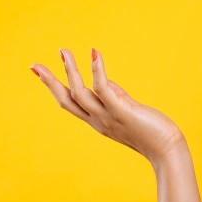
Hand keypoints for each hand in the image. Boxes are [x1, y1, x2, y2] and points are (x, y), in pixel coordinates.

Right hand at [31, 48, 183, 165]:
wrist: (167, 150)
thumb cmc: (152, 131)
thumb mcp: (127, 110)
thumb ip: (114, 96)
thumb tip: (103, 80)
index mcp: (98, 121)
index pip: (70, 104)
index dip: (54, 88)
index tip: (39, 71)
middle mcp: (99, 120)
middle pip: (67, 100)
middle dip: (50, 82)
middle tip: (34, 65)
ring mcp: (109, 117)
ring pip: (80, 93)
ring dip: (70, 71)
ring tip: (63, 51)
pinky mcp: (123, 112)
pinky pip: (104, 90)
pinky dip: (98, 72)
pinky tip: (94, 55)